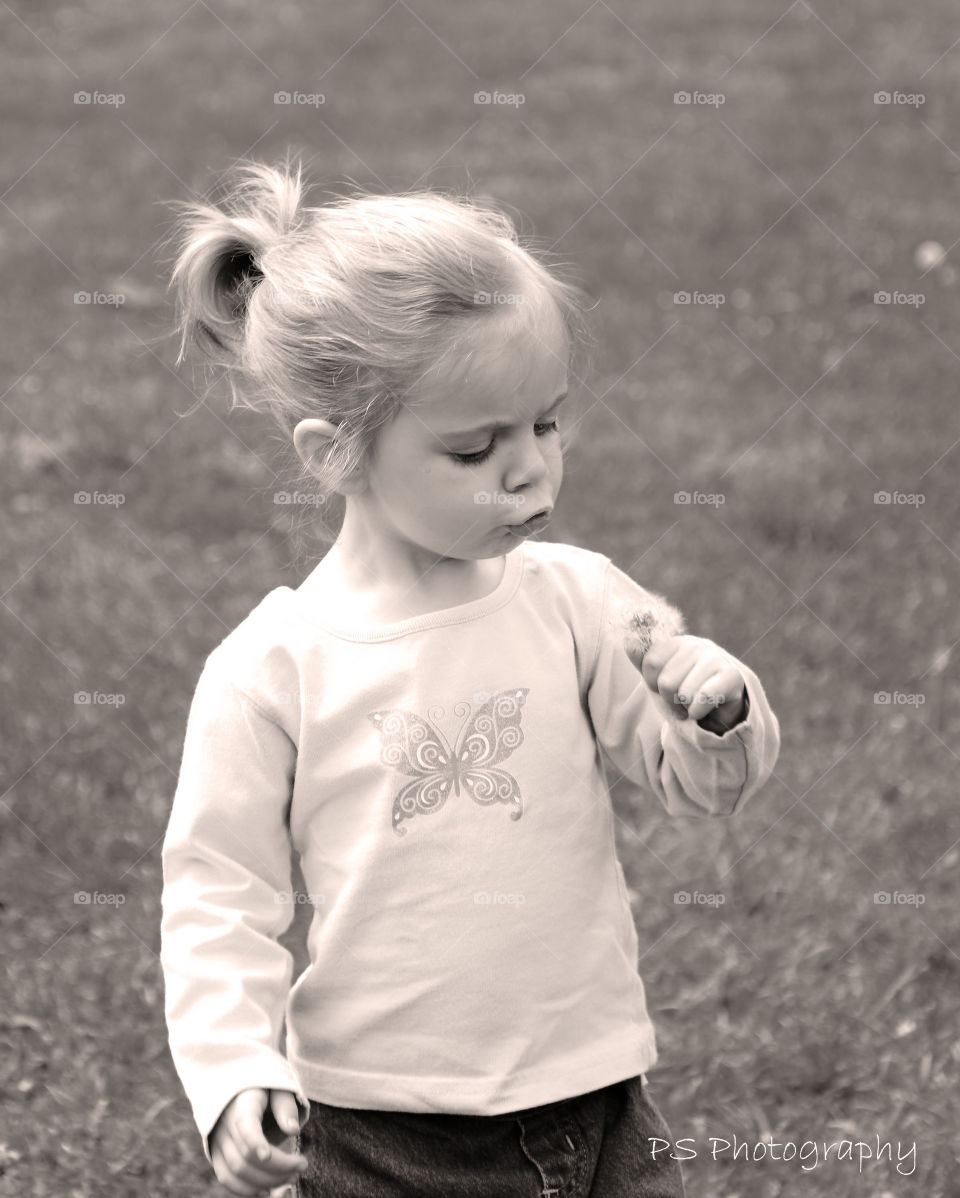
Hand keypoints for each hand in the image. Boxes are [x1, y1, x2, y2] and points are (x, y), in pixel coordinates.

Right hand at [210, 1088, 307, 1195]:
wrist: (240, 1091)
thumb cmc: (266, 1089)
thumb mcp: (279, 1088)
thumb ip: (286, 1107)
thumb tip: (293, 1130)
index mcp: (242, 1103)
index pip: (245, 1125)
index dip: (254, 1142)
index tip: (268, 1156)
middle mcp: (225, 1124)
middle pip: (245, 1156)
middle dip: (277, 1167)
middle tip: (302, 1165)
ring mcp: (218, 1141)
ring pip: (236, 1171)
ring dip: (265, 1181)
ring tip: (291, 1177)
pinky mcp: (216, 1155)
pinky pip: (226, 1178)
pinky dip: (245, 1189)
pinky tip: (267, 1190)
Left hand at [626, 634, 746, 730]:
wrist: (723, 707)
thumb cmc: (687, 689)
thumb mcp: (661, 675)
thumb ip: (643, 659)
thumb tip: (627, 640)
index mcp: (677, 642)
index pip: (650, 663)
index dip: (653, 683)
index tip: (664, 687)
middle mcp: (697, 645)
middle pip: (666, 682)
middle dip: (671, 700)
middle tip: (682, 699)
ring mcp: (716, 658)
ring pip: (683, 693)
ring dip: (686, 707)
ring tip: (694, 703)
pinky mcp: (732, 676)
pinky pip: (703, 697)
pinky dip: (698, 711)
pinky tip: (702, 709)